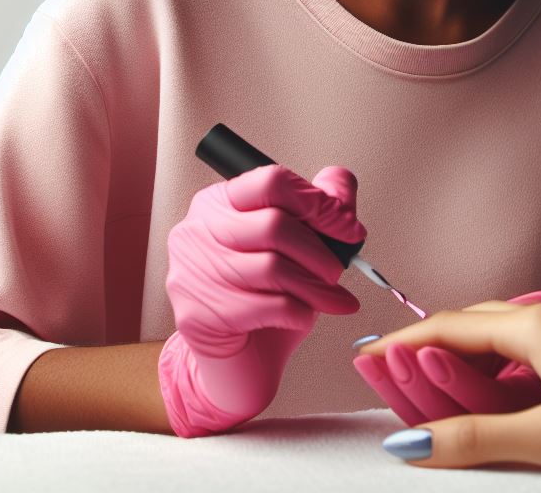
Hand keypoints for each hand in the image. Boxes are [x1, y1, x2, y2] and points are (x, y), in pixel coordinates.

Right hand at [159, 163, 364, 436]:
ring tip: (333, 297)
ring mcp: (192, 272)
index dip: (318, 203)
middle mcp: (198, 230)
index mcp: (221, 200)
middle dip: (319, 251)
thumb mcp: (297, 245)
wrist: (237, 360)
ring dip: (315, 286)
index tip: (348, 228)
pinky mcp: (197, 315)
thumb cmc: (266, 295)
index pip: (271, 182)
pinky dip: (300, 312)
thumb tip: (341, 180)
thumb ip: (321, 207)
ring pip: (272, 268)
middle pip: (274, 224)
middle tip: (338, 270)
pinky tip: (305, 316)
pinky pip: (267, 307)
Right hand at [352, 290, 540, 424]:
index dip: (403, 343)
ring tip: (430, 383)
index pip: (448, 326)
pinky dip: (498, 365)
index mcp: (536, 326)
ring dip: (464, 358)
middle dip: (427, 345)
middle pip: (470, 325)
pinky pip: (529, 348)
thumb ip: (480, 437)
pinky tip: (497, 391)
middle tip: (389, 371)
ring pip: (502, 336)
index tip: (366, 358)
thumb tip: (411, 443)